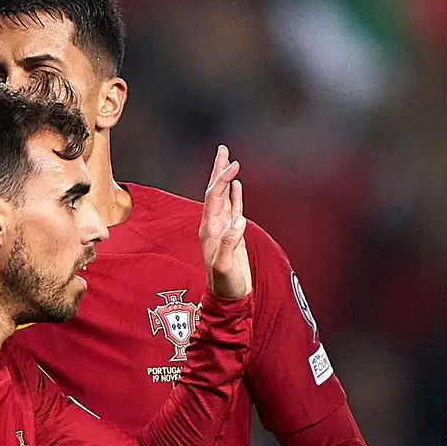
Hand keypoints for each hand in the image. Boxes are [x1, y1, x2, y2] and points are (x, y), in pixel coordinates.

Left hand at [199, 145, 250, 298]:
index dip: (222, 179)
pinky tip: (236, 185)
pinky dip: (234, 194)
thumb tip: (238, 220)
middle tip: (222, 149)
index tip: (233, 165)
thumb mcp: (225, 265)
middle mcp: (213, 225)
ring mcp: (222, 228)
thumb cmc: (225, 284)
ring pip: (223, 196)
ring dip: (225, 178)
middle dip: (218, 169)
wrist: (229, 296)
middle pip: (214, 190)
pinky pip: (232, 208)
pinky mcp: (232, 233)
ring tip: (228, 160)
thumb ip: (229, 243)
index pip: (214, 197)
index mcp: (209, 229)